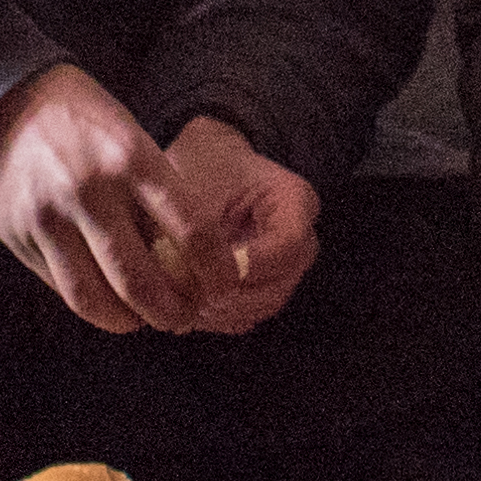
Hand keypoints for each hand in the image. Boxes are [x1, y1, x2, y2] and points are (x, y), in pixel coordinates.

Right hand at [0, 65, 225, 335]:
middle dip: (173, 312)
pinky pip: (61, 288)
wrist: (0, 97)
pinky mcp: (17, 236)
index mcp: (131, 158)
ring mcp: (48, 218)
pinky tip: (107, 302)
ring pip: (95, 299)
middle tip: (185, 317)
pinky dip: (91, 305)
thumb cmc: (80, 117)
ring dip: (128, 321)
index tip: (224, 286)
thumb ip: (154, 194)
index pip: (193, 231)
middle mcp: (90, 191)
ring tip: (144, 320)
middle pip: (141, 282)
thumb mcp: (130, 137)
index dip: (217, 271)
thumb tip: (185, 260)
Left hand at [156, 116, 317, 336]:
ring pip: (262, 306)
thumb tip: (185, 270)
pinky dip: (217, 316)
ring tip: (180, 302)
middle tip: (185, 295)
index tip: (204, 271)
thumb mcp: (196, 182)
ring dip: (220, 311)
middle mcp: (300, 239)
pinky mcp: (265, 286)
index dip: (246, 267)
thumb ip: (195, 226)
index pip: (286, 247)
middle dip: (229, 296)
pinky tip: (186, 305)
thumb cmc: (201, 164)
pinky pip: (248, 314)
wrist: (202, 165)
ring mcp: (285, 267)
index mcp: (295, 202)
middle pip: (278, 285)